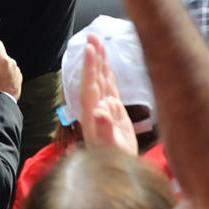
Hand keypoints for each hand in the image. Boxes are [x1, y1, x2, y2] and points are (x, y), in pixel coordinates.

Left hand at [78, 34, 137, 153]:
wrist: (118, 173)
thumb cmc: (115, 161)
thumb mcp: (112, 147)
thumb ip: (105, 129)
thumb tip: (100, 109)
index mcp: (94, 114)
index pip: (91, 85)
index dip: (90, 67)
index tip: (90, 49)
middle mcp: (97, 109)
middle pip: (94, 78)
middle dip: (93, 58)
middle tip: (92, 36)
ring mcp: (105, 109)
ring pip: (102, 80)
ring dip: (100, 62)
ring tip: (98, 42)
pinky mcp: (114, 112)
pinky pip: (110, 88)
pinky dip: (109, 74)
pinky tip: (108, 64)